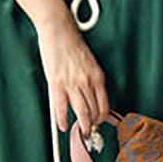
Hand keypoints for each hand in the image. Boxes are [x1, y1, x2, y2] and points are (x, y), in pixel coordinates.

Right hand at [36, 9, 109, 136]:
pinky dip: (62, 120)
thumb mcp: (90, 62)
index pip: (105, 104)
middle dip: (93, 124)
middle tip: (89, 131)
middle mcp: (87, 81)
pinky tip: (63, 126)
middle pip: (94, 111)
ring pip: (81, 113)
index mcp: (98, 76)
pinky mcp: (57, 83)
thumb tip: (90, 96)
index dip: (102, 117)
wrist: (59, 29)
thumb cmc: (72, 43)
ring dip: (82, 126)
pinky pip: (61, 108)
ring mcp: (72, 83)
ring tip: (81, 132)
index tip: (99, 122)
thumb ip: (92, 79)